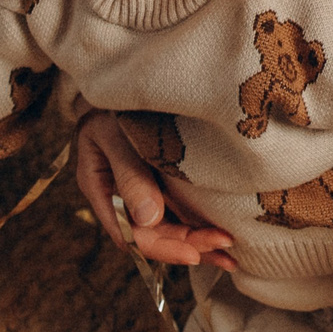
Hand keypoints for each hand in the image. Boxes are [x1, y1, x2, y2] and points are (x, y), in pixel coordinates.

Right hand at [73, 109, 235, 268]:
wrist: (119, 75)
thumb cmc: (110, 102)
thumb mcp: (113, 134)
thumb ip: (129, 174)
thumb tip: (149, 219)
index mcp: (101, 189)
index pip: (132, 232)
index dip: (163, 246)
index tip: (194, 251)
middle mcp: (121, 197)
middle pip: (154, 235)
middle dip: (189, 246)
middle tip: (227, 249)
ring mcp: (140, 190)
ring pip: (168, 228)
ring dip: (199, 243)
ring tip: (231, 256)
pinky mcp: (159, 180)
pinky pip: (178, 211)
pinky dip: (198, 225)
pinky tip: (221, 236)